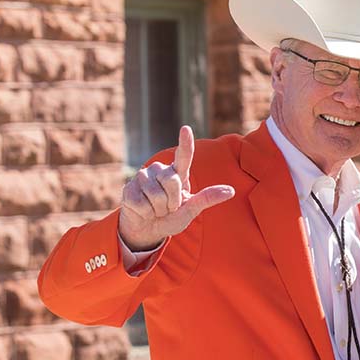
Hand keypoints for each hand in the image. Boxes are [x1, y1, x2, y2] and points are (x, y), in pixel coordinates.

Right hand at [118, 126, 235, 249]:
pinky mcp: (129, 189)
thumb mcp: (191, 210)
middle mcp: (160, 170)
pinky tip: (143, 211)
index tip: (186, 129)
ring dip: (158, 209)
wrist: (148, 230)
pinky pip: (142, 203)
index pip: (183, 157)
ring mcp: (142, 177)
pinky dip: (145, 213)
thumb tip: (231, 191)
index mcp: (177, 174)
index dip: (185, 143)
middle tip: (167, 207)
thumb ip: (207, 199)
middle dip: (172, 201)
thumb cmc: (171, 218)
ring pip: (156, 194)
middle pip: (171, 181)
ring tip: (155, 209)